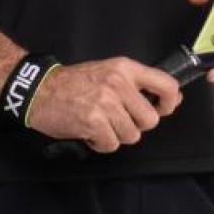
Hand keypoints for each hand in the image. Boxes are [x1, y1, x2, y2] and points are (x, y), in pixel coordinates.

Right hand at [25, 57, 182, 151]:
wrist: (39, 90)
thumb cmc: (73, 83)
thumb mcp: (108, 72)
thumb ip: (136, 84)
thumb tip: (174, 96)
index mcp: (125, 68)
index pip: (166, 84)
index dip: (170, 102)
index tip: (162, 109)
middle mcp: (118, 83)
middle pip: (150, 120)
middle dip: (135, 126)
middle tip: (117, 119)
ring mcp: (106, 103)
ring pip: (131, 135)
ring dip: (115, 135)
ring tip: (99, 123)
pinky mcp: (94, 122)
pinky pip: (111, 144)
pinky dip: (100, 143)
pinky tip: (89, 131)